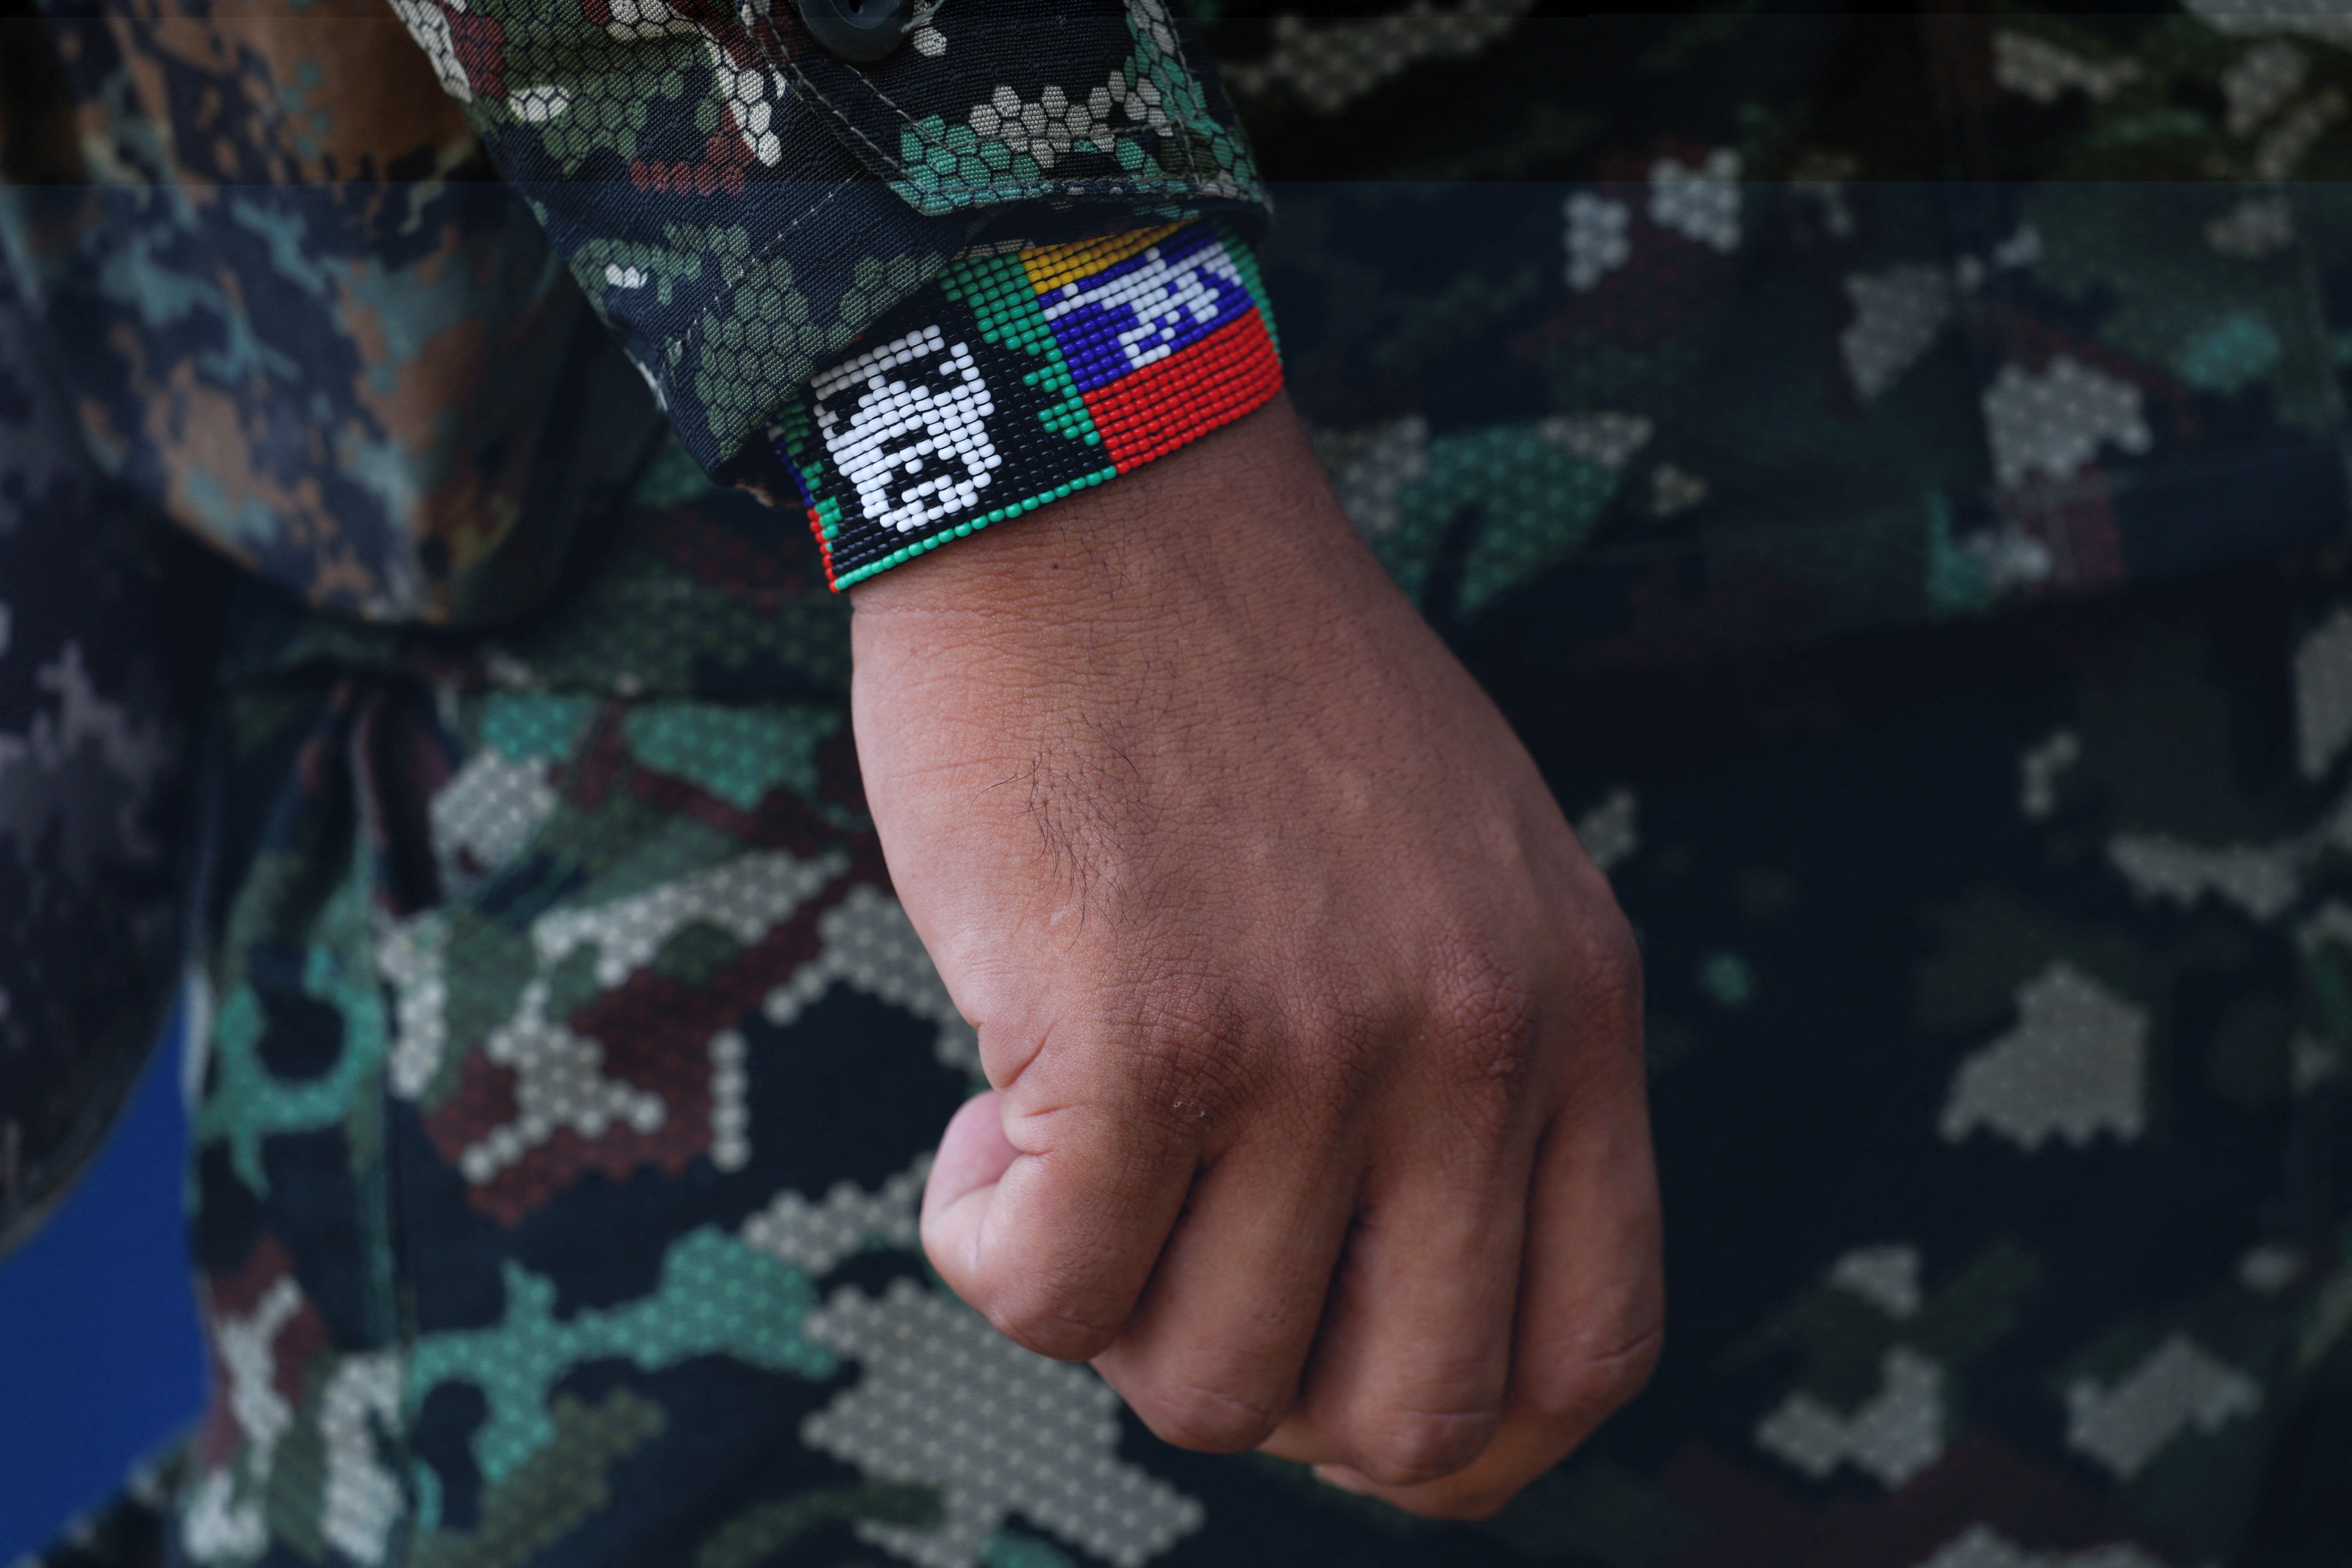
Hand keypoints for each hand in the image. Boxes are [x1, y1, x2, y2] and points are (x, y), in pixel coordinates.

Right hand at [849, 395, 1661, 1516]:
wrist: (1102, 491)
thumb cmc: (1247, 687)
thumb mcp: (1456, 871)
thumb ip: (1474, 1073)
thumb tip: (1376, 1297)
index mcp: (1573, 1008)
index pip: (1589, 1353)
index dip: (1458, 1429)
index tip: (1331, 1366)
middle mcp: (1473, 1042)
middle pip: (1405, 1422)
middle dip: (1267, 1391)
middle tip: (1173, 1252)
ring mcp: (1313, 1044)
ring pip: (1206, 1382)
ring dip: (1107, 1302)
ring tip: (1069, 1142)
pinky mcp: (1136, 1030)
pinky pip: (1047, 1290)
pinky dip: (989, 1242)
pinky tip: (983, 1122)